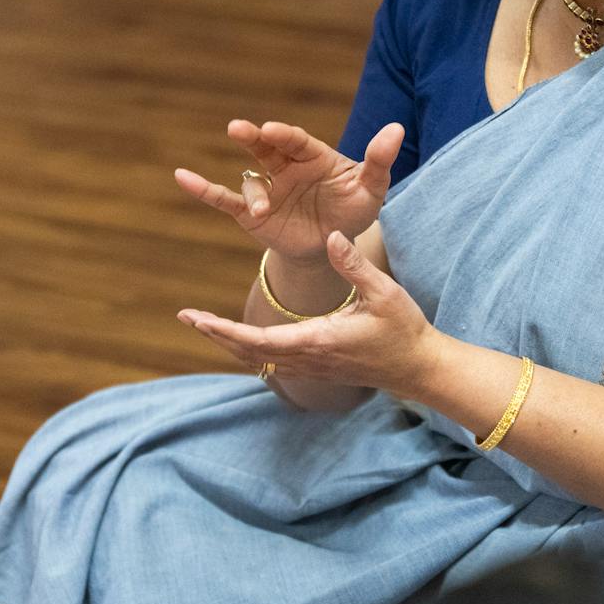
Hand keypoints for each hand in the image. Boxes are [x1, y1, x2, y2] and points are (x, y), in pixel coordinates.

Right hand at [174, 120, 403, 263]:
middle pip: (265, 148)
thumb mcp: (371, 189)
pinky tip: (181, 176)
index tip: (274, 131)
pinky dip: (203, 190)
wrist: (333, 247)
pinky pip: (224, 200)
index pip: (296, 141)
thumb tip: (397, 129)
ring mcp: (266, 189)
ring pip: (251, 182)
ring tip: (263, 209)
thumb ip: (379, 161)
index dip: (284, 136)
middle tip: (239, 129)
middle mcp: (284, 167)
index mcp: (312, 156)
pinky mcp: (251, 214)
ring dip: (254, 193)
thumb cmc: (353, 210)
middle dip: (253, 138)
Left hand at [178, 230, 439, 395]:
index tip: (197, 319)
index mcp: (318, 339)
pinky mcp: (316, 366)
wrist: (417, 367)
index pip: (260, 341)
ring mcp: (311, 366)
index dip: (224, 331)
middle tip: (186, 317)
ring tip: (202, 323)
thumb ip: (354, 264)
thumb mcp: (383, 292)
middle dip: (215, 334)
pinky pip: (273, 361)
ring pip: (259, 359)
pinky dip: (249, 349)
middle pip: (249, 352)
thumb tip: (330, 237)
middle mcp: (308, 358)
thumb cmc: (404, 329)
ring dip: (229, 342)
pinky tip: (237, 337)